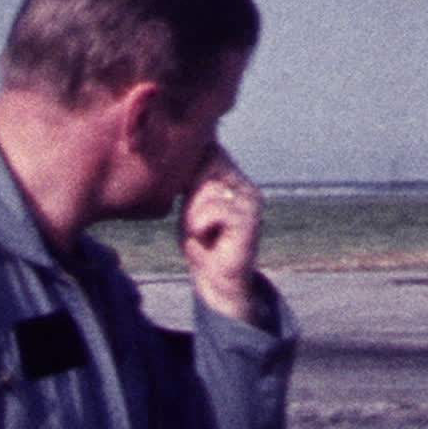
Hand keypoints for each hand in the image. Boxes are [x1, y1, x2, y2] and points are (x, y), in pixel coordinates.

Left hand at [179, 146, 265, 324]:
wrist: (216, 280)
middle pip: (205, 165)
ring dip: (193, 212)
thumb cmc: (201, 241)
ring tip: (201, 230)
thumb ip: (190, 177)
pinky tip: (206, 236)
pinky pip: (213, 209)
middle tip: (195, 220)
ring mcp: (250, 200)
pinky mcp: (249, 218)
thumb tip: (177, 148)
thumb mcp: (190, 202)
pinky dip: (200, 223)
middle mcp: (245, 186)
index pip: (208, 151)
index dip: (189, 169)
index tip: (185, 197)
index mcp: (233, 178)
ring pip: (207, 188)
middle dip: (190, 192)